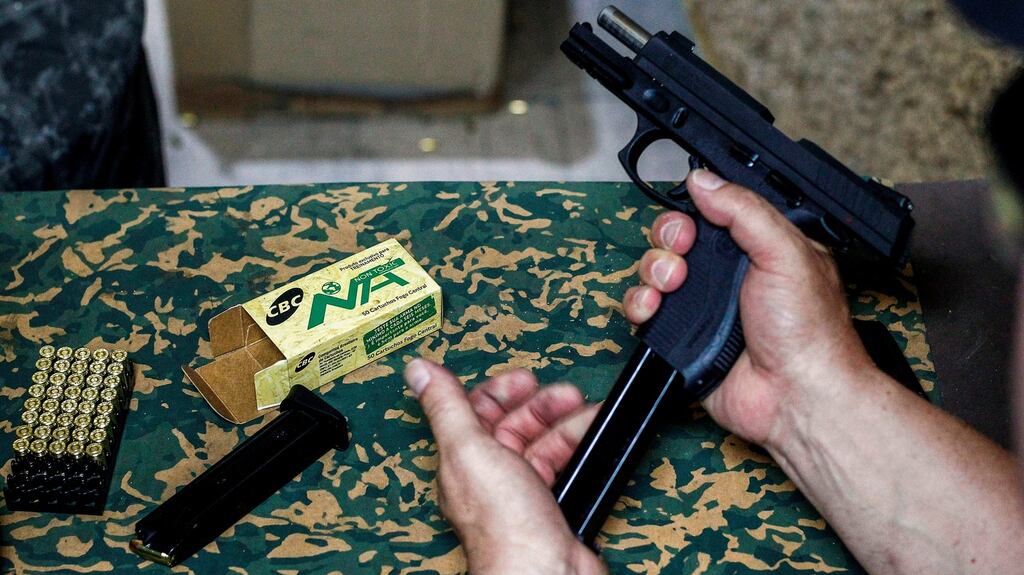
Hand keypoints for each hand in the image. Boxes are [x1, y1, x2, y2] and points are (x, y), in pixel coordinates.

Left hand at [403, 358, 606, 574]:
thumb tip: (418, 369)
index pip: (478, 414)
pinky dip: (583, 449)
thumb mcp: (468, 448)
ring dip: (569, 423)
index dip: (501, 391)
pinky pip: (568, 467)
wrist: (545, 571)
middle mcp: (492, 476)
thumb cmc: (503, 524)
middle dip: (543, 404)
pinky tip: (595, 441)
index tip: (524, 379)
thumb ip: (445, 406)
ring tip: (589, 413)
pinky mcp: (554, 506)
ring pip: (545, 444)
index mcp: (464, 460)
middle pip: (516, 426)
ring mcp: (524, 493)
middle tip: (566, 394)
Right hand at [623, 169, 874, 446]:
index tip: (692, 223)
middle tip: (683, 256)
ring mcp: (701, 307)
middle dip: (668, 241)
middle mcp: (725, 276)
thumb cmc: (809, 331)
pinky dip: (640, 305)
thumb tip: (704, 180)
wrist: (796, 395)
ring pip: (654, 271)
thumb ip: (744, 210)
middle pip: (675, 240)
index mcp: (756, 248)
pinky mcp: (681, 337)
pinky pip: (645, 311)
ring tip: (672, 287)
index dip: (693, 212)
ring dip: (652, 271)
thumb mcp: (785, 252)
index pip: (710, 213)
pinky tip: (653, 309)